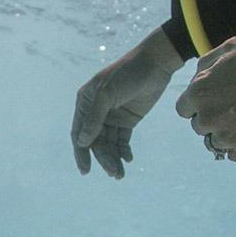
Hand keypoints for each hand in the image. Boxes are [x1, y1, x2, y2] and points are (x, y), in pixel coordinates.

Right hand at [70, 31, 184, 177]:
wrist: (156, 63)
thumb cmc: (128, 73)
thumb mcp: (108, 94)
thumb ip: (94, 117)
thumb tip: (82, 142)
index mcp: (85, 102)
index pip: (79, 132)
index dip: (81, 153)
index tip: (86, 171)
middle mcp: (96, 111)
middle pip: (96, 141)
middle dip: (103, 158)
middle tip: (114, 173)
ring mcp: (112, 116)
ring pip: (109, 143)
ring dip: (113, 158)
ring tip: (120, 173)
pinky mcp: (128, 119)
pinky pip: (122, 140)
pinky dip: (124, 151)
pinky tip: (128, 159)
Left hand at [176, 34, 235, 162]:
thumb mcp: (233, 47)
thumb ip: (208, 63)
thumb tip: (198, 77)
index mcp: (199, 93)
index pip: (184, 109)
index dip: (199, 104)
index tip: (215, 101)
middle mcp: (208, 118)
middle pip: (200, 127)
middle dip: (214, 118)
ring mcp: (228, 138)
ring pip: (217, 143)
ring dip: (228, 134)